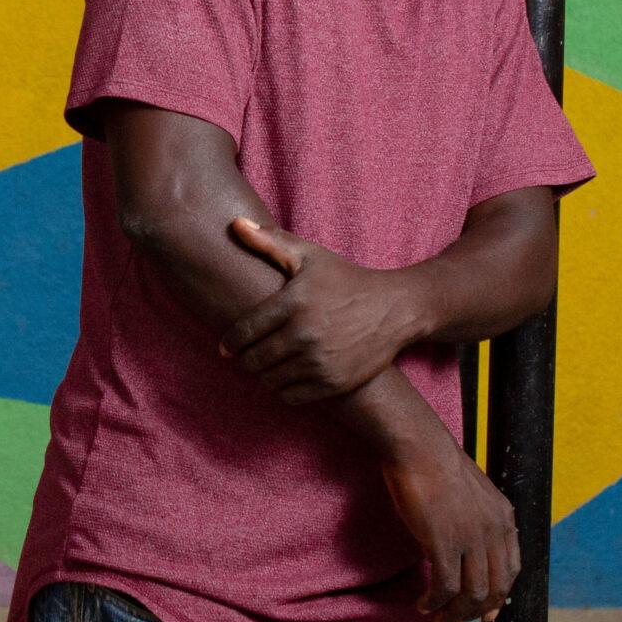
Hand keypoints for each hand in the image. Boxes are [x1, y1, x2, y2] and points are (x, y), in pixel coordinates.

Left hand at [221, 217, 420, 403]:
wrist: (395, 309)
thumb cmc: (347, 279)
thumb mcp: (310, 256)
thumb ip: (270, 241)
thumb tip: (234, 224)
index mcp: (293, 303)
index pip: (243, 333)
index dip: (230, 343)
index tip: (226, 347)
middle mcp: (304, 334)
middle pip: (253, 360)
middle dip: (245, 360)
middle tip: (248, 356)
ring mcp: (320, 362)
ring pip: (269, 381)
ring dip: (263, 375)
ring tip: (267, 366)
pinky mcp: (334, 383)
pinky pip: (290, 397)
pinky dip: (283, 390)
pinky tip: (287, 377)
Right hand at [379, 436, 518, 621]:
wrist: (417, 445)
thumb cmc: (434, 463)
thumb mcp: (469, 493)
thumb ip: (474, 520)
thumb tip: (459, 549)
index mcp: (503, 517)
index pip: (511, 571)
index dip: (498, 598)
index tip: (483, 614)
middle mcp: (493, 530)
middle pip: (493, 589)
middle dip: (473, 612)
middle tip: (452, 619)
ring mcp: (471, 538)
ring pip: (472, 594)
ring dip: (453, 613)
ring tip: (436, 617)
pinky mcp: (444, 542)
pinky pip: (445, 587)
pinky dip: (435, 602)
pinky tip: (423, 604)